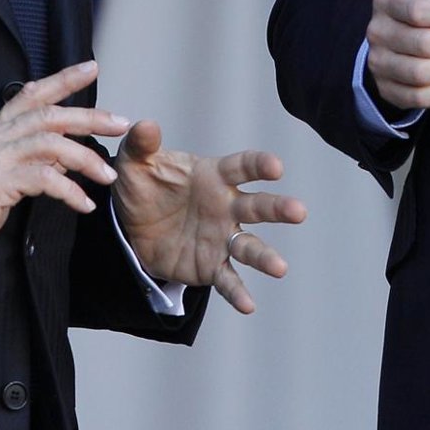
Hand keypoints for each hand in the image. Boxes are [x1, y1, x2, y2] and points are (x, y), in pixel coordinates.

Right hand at [0, 61, 128, 262]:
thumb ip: (29, 158)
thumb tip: (66, 156)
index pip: (32, 94)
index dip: (63, 78)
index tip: (91, 67)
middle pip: (49, 114)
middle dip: (89, 116)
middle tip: (120, 123)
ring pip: (50, 143)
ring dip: (85, 158)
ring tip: (108, 176)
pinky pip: (43, 179)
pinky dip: (68, 190)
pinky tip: (83, 204)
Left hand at [112, 121, 307, 313]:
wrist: (130, 226)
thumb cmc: (143, 186)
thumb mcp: (135, 163)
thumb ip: (141, 144)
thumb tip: (145, 124)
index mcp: (213, 175)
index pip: (242, 167)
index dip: (259, 165)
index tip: (276, 167)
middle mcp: (226, 206)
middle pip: (257, 206)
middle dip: (278, 209)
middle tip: (299, 212)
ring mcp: (221, 237)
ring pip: (249, 246)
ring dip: (265, 256)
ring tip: (280, 268)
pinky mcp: (210, 265)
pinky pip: (227, 279)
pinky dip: (237, 292)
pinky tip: (248, 305)